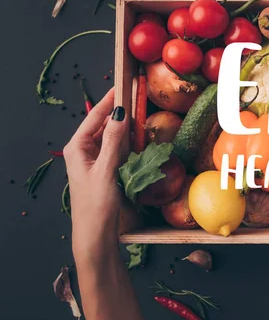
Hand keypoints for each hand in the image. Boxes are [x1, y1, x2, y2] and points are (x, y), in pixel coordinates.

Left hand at [63, 88, 127, 257]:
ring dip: (125, 127)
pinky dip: (128, 142)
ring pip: (111, 136)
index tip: (122, 85)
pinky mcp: (105, 169)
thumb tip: (120, 113)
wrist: (96, 234)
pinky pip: (117, 149)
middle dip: (119, 112)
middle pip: (103, 124)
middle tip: (137, 98)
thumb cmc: (96, 204)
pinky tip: (139, 138)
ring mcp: (95, 160)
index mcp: (77, 147)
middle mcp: (84, 151)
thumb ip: (114, 141)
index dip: (109, 100)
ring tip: (140, 114)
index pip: (95, 117)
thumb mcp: (106, 170)